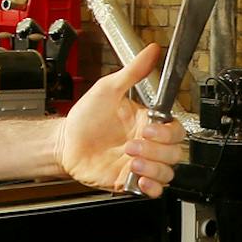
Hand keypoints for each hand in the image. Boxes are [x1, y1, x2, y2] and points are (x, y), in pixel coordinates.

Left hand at [57, 43, 187, 197]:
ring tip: (132, 161)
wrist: (64, 143)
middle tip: (133, 145)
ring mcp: (140, 165)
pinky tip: (139, 179)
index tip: (147, 128)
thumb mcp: (108, 88)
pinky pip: (153, 191)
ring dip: (154, 168)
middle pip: (175, 153)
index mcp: (147, 123)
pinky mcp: (129, 181)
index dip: (168, 132)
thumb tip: (151, 50)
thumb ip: (133, 71)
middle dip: (157, 151)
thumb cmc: (85, 117)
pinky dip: (151, 188)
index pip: (176, 130)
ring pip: (168, 173)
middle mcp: (147, 145)